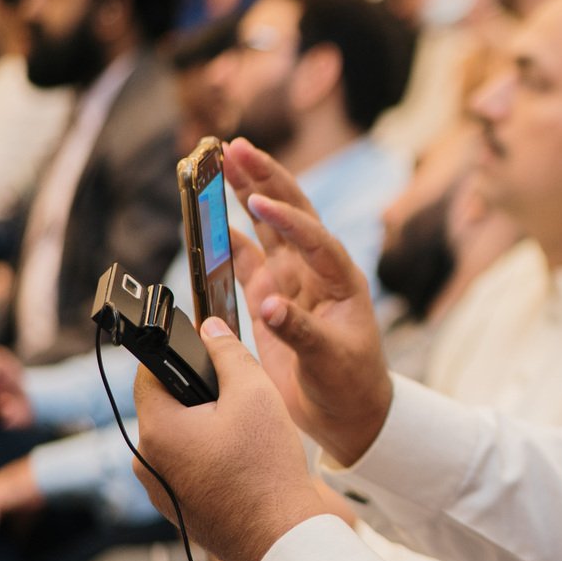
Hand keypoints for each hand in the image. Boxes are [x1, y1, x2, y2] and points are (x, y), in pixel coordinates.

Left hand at [132, 316, 323, 560]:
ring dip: (206, 429)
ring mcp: (161, 492)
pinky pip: (188, 471)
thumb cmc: (268, 470)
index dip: (177, 355)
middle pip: (167, 408)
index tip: (204, 351)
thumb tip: (209, 330)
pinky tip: (244, 465)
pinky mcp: (180, 512)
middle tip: (239, 398)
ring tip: (247, 437)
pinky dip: (211, 461)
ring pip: (179, 440)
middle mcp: (147, 464)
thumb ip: (227, 353)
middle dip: (199, 395)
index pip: (149, 373)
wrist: (282, 538)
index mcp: (157, 430)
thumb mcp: (255, 393)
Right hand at [226, 138, 391, 464]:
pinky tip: (210, 218)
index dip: (288, 219)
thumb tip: (269, 306)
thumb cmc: (352, 383)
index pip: (314, 239)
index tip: (260, 201)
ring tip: (222, 161)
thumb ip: (299, 331)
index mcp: (341, 280)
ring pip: (266, 229)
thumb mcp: (331, 359)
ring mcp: (292, 282)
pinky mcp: (271, 298)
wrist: (349, 414)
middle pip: (290, 215)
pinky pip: (246, 260)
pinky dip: (227, 240)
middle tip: (235, 146)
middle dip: (264, 179)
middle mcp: (317, 273)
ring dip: (245, 196)